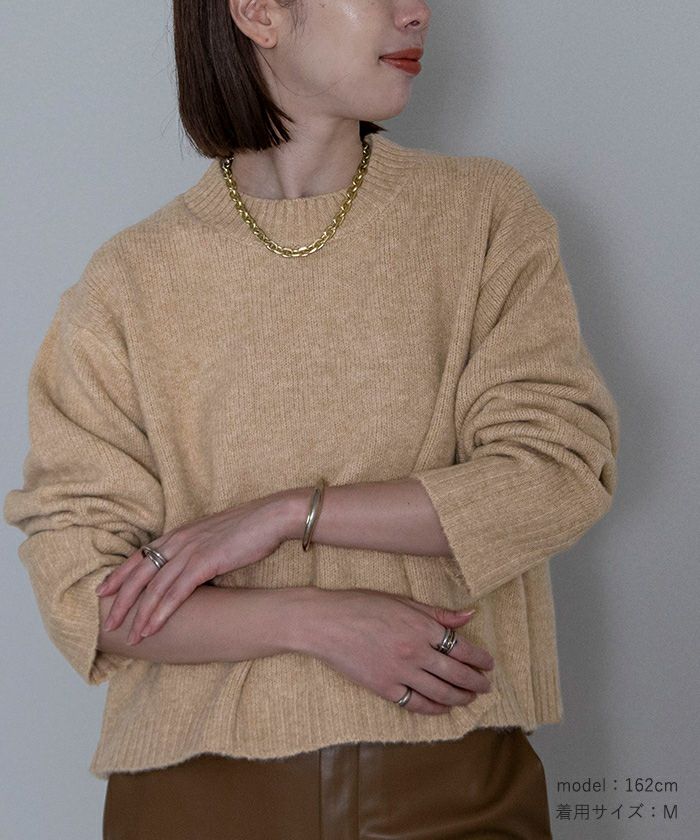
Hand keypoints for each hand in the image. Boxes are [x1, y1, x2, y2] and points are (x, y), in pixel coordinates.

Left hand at [95, 494, 287, 643]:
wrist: (270, 517)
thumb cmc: (248, 529)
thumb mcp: (213, 538)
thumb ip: (197, 553)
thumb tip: (193, 574)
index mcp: (179, 533)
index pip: (139, 556)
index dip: (119, 575)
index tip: (102, 592)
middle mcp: (178, 540)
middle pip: (139, 573)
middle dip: (121, 601)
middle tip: (107, 623)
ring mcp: (189, 551)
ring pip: (154, 587)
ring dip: (139, 614)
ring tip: (130, 635)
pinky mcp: (204, 562)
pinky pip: (175, 592)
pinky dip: (160, 612)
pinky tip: (152, 628)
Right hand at [303, 588, 494, 715]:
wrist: (324, 622)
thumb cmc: (361, 605)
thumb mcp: (401, 601)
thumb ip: (437, 612)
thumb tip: (469, 615)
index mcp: (421, 626)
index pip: (462, 647)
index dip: (480, 659)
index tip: (488, 664)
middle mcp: (415, 651)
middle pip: (457, 674)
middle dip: (476, 682)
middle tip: (486, 686)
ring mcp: (400, 672)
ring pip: (441, 693)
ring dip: (461, 698)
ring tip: (469, 698)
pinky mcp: (384, 688)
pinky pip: (416, 704)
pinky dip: (434, 709)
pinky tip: (442, 707)